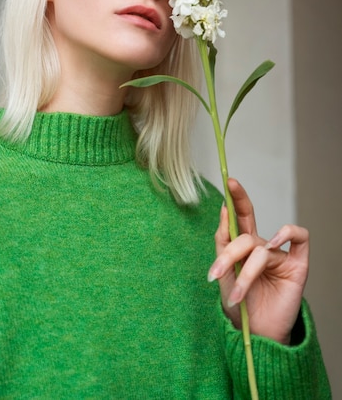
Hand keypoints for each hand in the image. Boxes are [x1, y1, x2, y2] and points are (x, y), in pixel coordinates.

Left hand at [208, 178, 308, 343]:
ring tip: (237, 295)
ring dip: (245, 274)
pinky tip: (273, 245)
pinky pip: (299, 237)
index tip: (229, 181)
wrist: (256, 335)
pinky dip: (286, 234)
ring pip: (261, 248)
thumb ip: (223, 242)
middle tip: (217, 273)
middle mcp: (263, 246)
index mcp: (244, 246)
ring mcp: (281, 254)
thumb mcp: (223, 275)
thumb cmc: (240, 305)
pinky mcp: (298, 264)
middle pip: (246, 232)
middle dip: (230, 250)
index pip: (241, 216)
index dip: (236, 198)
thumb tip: (224, 209)